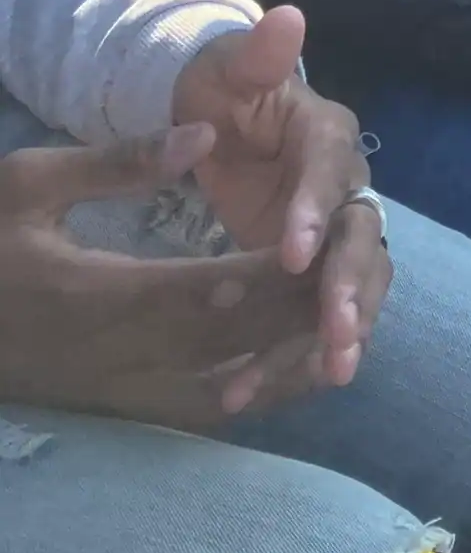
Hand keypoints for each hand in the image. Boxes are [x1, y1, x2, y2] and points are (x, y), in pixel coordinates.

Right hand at [0, 130, 333, 429]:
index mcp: (96, 296)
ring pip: (219, 396)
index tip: (329, 243)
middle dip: (298, 319)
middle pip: (228, 345)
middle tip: (357, 284)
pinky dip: (246, 399)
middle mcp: (112, 357)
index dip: (275, 274)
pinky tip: (284, 373)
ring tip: (341, 334)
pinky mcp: (109, 411)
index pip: (208, 290)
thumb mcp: (29, 182)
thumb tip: (202, 135)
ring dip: (284, 369)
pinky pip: (191, 417)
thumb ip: (121, 163)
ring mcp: (110, 394)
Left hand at [173, 5, 388, 396]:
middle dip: (352, 289)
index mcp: (328, 137)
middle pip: (363, 240)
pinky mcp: (316, 272)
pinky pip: (322, 317)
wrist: (220, 122)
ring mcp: (336, 233)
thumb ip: (258, 53)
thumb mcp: (230, 70)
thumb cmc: (222, 92)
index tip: (291, 254)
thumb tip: (286, 17)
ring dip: (345, 331)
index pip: (331, 175)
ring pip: (357, 286)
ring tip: (328, 376)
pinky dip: (305, 353)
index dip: (315, 212)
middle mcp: (346, 186)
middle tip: (338, 335)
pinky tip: (273, 387)